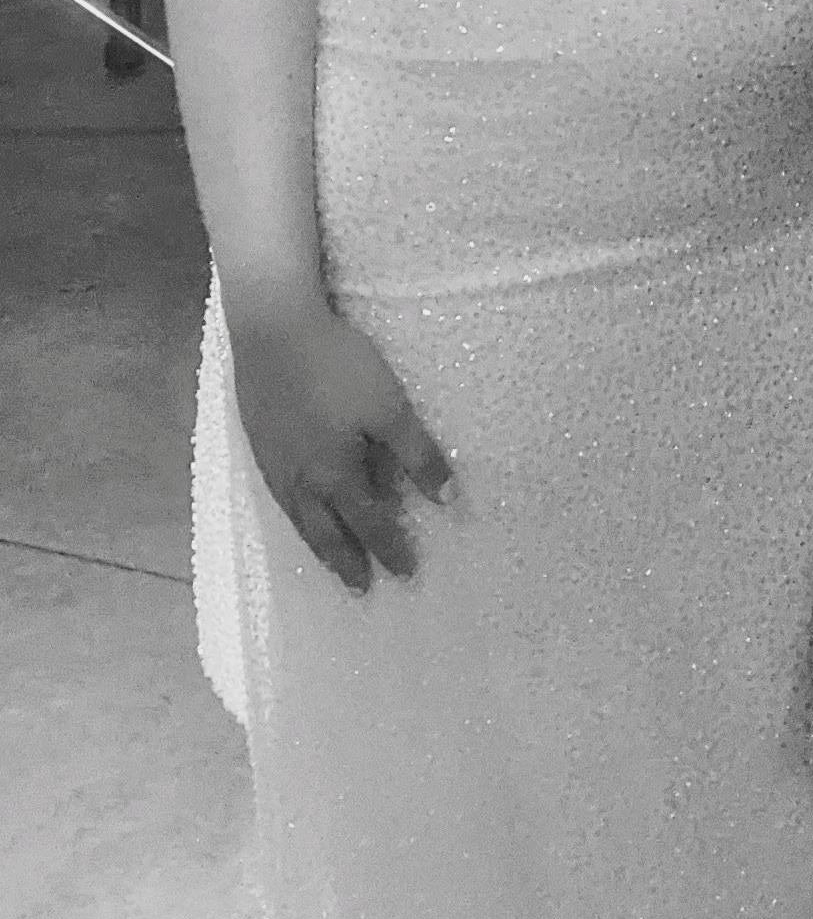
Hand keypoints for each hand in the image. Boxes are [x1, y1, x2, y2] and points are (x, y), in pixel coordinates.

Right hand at [226, 295, 452, 594]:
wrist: (273, 331)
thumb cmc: (339, 366)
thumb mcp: (389, 408)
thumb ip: (417, 455)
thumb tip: (447, 499)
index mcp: (334, 474)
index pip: (368, 523)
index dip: (389, 548)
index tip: (405, 573)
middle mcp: (300, 480)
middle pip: (326, 532)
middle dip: (346, 561)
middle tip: (360, 588)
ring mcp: (274, 464)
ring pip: (298, 518)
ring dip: (317, 544)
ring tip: (329, 561)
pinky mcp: (259, 442)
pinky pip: (279, 497)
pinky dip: (295, 516)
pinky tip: (297, 508)